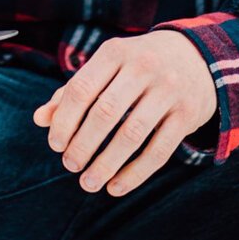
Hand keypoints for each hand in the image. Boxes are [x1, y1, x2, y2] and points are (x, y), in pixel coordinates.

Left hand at [33, 31, 217, 197]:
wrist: (198, 57)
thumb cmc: (138, 66)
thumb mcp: (107, 67)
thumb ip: (73, 91)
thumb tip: (39, 119)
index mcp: (115, 52)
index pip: (81, 89)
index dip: (64, 120)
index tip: (55, 144)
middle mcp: (143, 67)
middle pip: (105, 113)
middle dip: (82, 145)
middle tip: (69, 165)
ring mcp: (168, 90)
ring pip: (132, 135)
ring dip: (106, 165)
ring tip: (88, 182)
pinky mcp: (188, 114)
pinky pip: (159, 150)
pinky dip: (135, 174)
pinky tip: (116, 187)